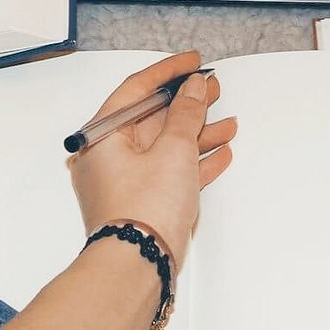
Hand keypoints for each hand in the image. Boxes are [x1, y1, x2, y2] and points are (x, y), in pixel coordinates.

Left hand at [68, 51, 236, 268]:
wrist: (138, 267)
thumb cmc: (143, 211)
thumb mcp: (173, 149)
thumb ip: (187, 113)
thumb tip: (194, 88)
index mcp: (102, 136)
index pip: (136, 90)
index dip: (168, 72)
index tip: (193, 62)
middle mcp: (108, 157)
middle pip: (152, 118)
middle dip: (188, 104)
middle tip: (214, 89)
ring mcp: (125, 182)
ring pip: (165, 146)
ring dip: (198, 133)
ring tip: (227, 124)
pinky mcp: (142, 204)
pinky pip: (170, 172)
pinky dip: (194, 162)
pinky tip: (219, 154)